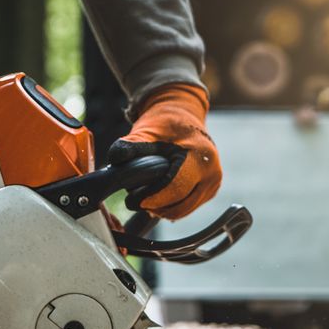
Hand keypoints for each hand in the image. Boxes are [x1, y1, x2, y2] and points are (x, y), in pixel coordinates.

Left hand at [107, 84, 221, 219]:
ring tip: (144, 196)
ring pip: (183, 210)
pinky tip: (157, 196)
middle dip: (154, 206)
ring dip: (161, 209)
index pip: (176, 188)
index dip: (152, 198)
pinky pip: (187, 207)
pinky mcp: (210, 191)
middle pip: (179, 205)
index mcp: (200, 158)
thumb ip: (130, 145)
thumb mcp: (146, 131)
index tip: (132, 201)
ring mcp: (213, 184)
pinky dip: (170, 206)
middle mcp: (212, 174)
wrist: (184, 117)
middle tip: (134, 199)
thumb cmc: (166, 124)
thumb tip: (115, 158)